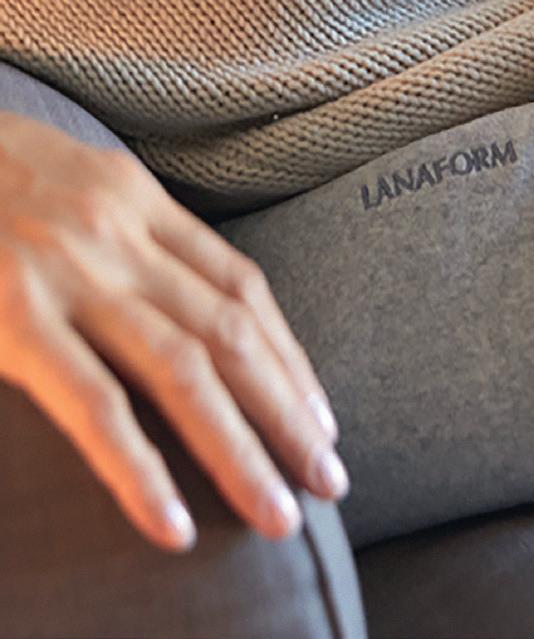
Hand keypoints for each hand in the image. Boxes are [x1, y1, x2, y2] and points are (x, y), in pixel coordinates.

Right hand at [0, 113, 347, 551]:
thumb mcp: (75, 184)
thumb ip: (133, 236)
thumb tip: (189, 304)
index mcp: (140, 201)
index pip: (244, 287)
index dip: (290, 358)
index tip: (320, 416)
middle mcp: (119, 235)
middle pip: (232, 334)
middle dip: (290, 413)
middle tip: (329, 480)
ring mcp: (69, 275)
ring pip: (184, 371)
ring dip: (241, 449)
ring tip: (280, 513)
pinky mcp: (11, 315)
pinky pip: (93, 403)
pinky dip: (139, 468)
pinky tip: (173, 523)